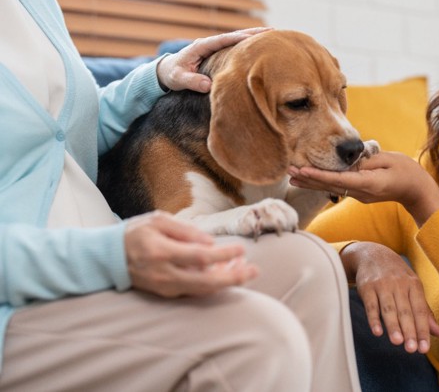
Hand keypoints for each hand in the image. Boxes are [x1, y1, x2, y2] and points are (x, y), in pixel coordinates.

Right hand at [124, 211, 257, 296]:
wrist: (108, 257)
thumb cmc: (136, 233)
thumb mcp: (158, 220)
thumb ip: (185, 230)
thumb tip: (211, 243)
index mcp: (162, 252)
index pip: (200, 257)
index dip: (223, 254)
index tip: (241, 249)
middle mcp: (164, 274)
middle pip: (206, 282)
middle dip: (234, 278)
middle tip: (255, 271)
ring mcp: (165, 287)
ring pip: (203, 290)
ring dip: (226, 282)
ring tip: (245, 270)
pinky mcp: (166, 293)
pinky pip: (195, 291)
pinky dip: (213, 284)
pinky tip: (227, 272)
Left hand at [156, 27, 271, 92]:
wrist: (167, 70)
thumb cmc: (172, 75)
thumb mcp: (178, 79)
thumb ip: (191, 82)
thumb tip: (209, 86)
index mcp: (200, 46)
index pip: (222, 40)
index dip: (237, 39)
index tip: (252, 38)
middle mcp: (209, 43)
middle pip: (234, 35)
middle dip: (252, 33)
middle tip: (272, 30)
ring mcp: (214, 46)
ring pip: (236, 39)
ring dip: (253, 36)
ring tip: (273, 34)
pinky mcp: (217, 52)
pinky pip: (235, 46)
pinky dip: (248, 44)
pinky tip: (260, 45)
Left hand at [289, 151, 438, 225]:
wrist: (416, 190)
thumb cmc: (406, 171)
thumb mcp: (387, 161)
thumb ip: (366, 160)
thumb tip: (347, 159)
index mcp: (367, 184)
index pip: (338, 179)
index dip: (319, 175)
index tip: (303, 170)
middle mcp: (359, 193)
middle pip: (329, 185)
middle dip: (308, 178)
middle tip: (288, 170)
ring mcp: (358, 195)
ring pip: (330, 187)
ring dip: (311, 181)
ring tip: (291, 175)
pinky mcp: (358, 193)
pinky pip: (337, 187)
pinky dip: (321, 181)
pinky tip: (309, 178)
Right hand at [344, 242, 438, 352]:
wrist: (373, 254)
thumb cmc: (396, 275)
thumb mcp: (413, 287)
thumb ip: (424, 311)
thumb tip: (438, 332)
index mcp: (414, 285)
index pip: (420, 311)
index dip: (423, 330)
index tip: (425, 348)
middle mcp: (399, 284)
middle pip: (405, 311)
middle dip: (409, 331)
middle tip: (412, 349)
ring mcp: (383, 285)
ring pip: (389, 309)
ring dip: (393, 326)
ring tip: (398, 342)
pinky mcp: (367, 287)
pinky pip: (371, 305)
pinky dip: (373, 318)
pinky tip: (377, 331)